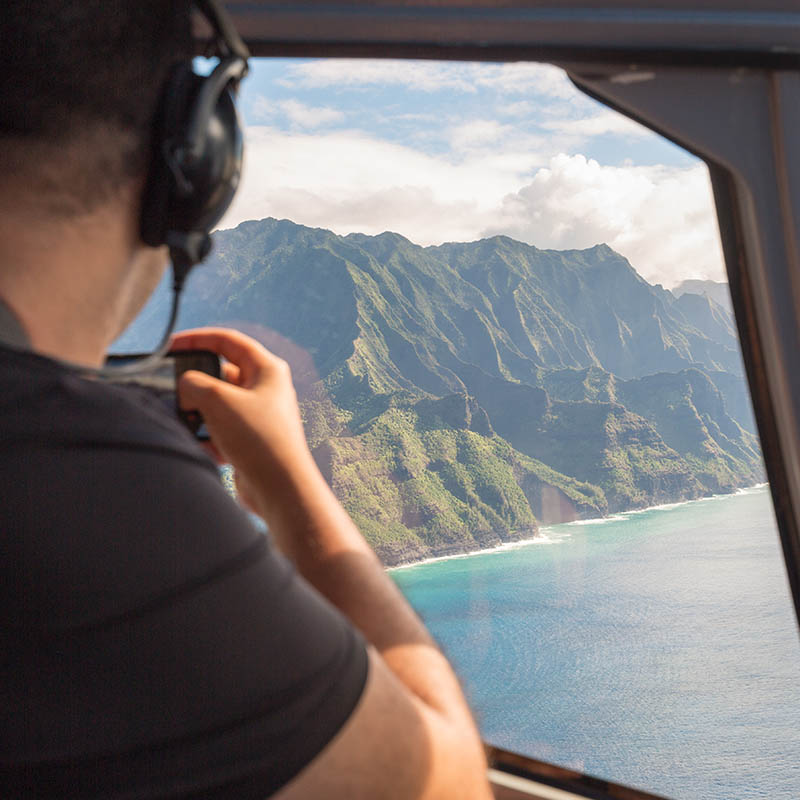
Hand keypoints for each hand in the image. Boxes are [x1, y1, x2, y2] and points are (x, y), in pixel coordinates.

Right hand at [172, 327, 320, 520]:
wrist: (278, 488)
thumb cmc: (259, 438)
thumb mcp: (217, 400)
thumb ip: (192, 384)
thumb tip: (185, 390)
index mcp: (267, 369)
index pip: (228, 341)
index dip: (197, 339)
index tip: (171, 345)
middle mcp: (266, 389)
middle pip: (221, 374)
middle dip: (197, 385)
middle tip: (179, 393)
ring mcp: (259, 415)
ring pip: (217, 405)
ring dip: (200, 414)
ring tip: (192, 424)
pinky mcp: (251, 440)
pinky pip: (220, 430)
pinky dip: (208, 437)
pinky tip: (206, 448)